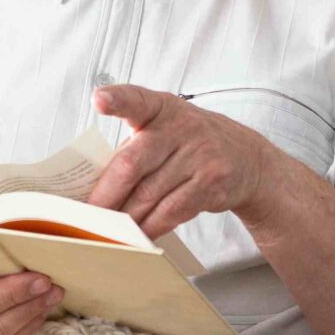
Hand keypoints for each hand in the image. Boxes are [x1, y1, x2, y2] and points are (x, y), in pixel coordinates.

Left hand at [88, 85, 284, 238]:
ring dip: (125, 217)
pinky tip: (139, 234)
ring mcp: (200, 154)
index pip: (136, 100)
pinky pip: (172, 211)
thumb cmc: (190, 144)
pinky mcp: (212, 182)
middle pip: (132, 163)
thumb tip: (95, 187)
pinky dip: (151, 226)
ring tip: (108, 230)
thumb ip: (134, 148)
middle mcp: (181, 127)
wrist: (247, 159)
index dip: (117, 100)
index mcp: (160, 108)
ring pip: (149, 194)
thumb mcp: (166, 130)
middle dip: (106, 194)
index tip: (99, 100)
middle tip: (86, 215)